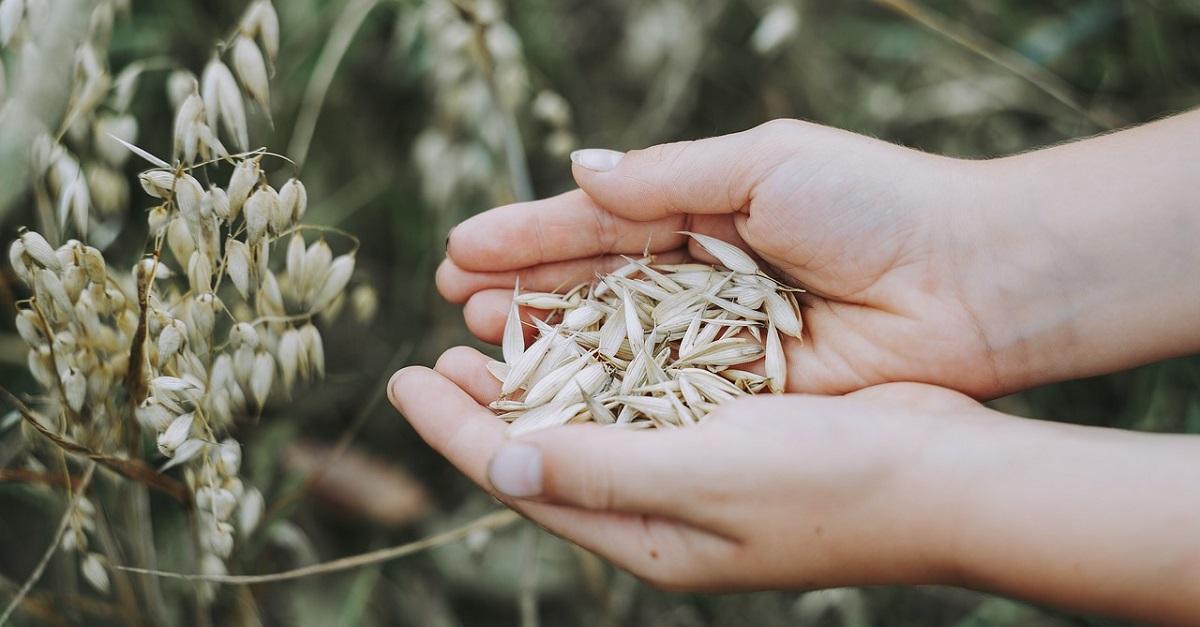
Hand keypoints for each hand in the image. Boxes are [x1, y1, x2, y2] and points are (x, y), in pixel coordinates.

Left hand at [390, 346, 974, 589]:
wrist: (949, 477)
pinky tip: (584, 331)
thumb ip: (600, 470)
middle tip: (433, 357)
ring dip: (539, 378)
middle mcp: (662, 508)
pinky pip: (643, 398)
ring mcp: (698, 471)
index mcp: (646, 535)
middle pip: (547, 451)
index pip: (523, 478)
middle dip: (485, 405)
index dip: (454, 430)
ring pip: (592, 421)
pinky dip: (602, 365)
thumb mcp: (705, 477)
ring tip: (489, 337)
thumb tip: (498, 462)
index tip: (400, 380)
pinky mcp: (732, 431)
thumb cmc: (833, 484)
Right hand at [438, 119, 1015, 397]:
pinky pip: (660, 391)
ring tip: (481, 339)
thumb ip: (665, 177)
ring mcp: (719, 337)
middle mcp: (702, 276)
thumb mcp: (763, 164)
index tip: (462, 248)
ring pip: (616, 342)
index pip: (598, 222)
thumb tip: (578, 170)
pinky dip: (606, 391)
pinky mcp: (743, 391)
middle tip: (455, 300)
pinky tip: (551, 389)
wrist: (971, 281)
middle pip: (595, 285)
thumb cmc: (873, 203)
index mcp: (705, 209)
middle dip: (525, 289)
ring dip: (549, 340)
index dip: (530, 235)